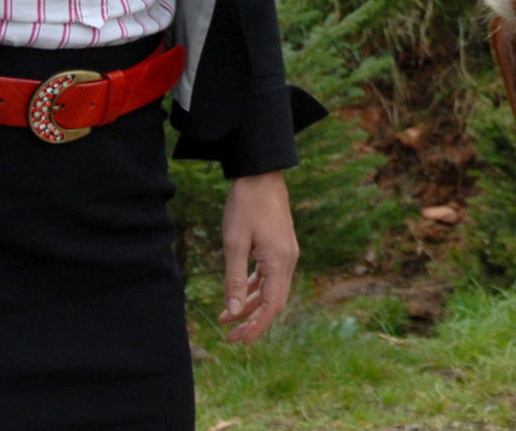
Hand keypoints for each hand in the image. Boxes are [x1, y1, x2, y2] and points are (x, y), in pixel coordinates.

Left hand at [218, 171, 298, 342]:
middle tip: (230, 337)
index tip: (240, 342)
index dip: (257, 327)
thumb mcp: (234, 242)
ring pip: (271, 290)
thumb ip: (234, 278)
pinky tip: (238, 294)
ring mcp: (286, 253)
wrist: (261, 174)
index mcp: (279, 261)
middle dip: (253, 321)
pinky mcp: (280, 247)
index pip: (272, 306)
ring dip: (251, 305)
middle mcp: (288, 260)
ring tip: (227, 318)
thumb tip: (233, 312)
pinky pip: (269, 276)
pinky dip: (254, 289)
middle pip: (274, 302)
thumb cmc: (246, 204)